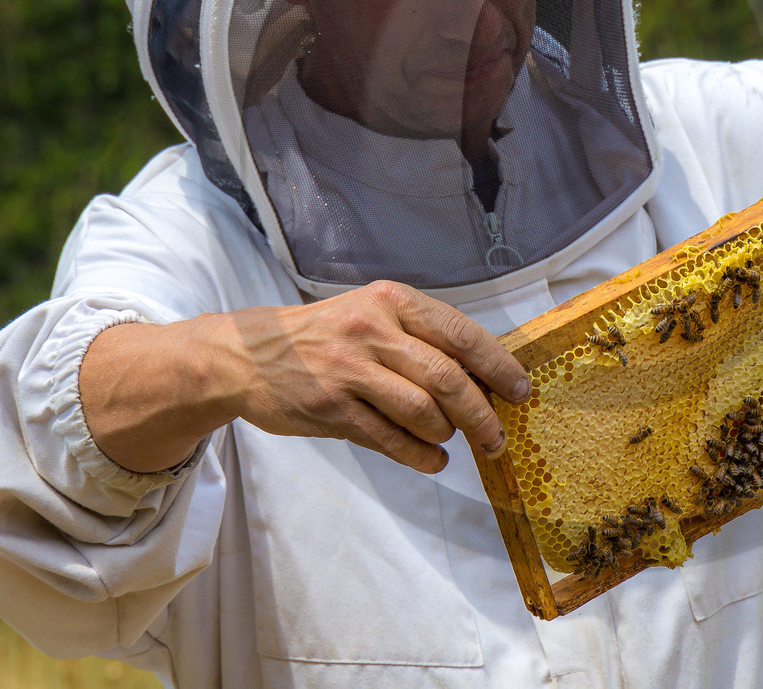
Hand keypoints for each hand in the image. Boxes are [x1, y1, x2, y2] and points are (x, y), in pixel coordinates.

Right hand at [81, 280, 530, 475]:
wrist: (244, 354)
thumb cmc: (321, 335)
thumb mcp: (370, 314)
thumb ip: (419, 338)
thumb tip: (483, 374)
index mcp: (391, 302)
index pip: (461, 334)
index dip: (498, 366)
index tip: (519, 390)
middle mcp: (372, 331)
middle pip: (448, 379)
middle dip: (481, 414)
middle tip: (496, 437)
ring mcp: (349, 370)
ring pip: (422, 412)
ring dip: (447, 435)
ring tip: (453, 443)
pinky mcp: (330, 408)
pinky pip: (389, 439)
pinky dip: (418, 455)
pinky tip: (431, 460)